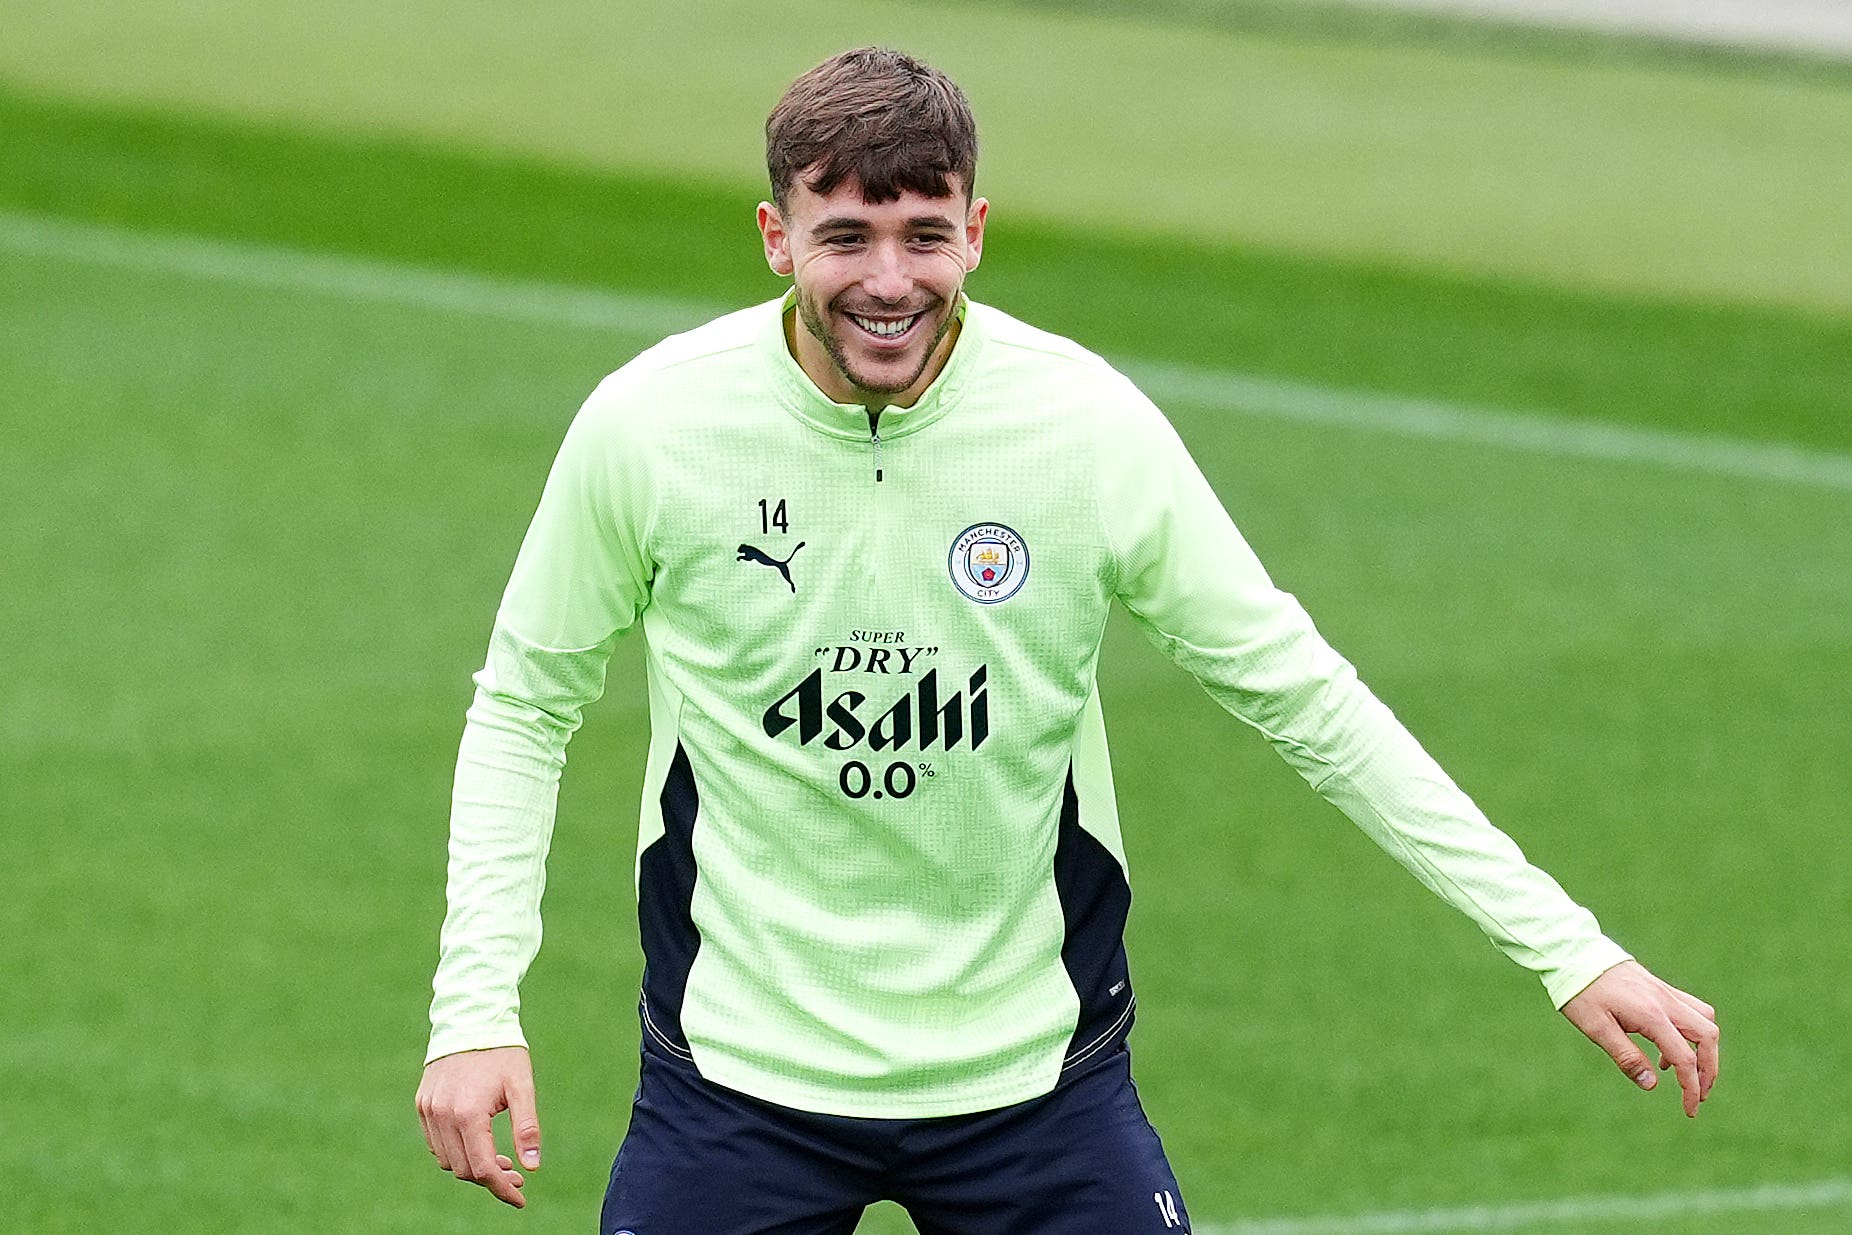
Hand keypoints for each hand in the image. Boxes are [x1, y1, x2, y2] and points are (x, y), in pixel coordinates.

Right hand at [415, 1046, 542, 1206]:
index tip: (520, 1197)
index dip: (502, 1189)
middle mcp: (442, 1115)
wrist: (470, 1019)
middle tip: (517, 1174)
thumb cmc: (502, 1052)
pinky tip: (478, 1144)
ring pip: (447, 1160)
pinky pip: (436, 1143)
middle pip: (464, 1169)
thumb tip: (533, 1166)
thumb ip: (527, 1127)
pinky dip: (456, 1151)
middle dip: (491, 1179)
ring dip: (472, 1166)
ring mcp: (428, 1110)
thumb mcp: (522, 1087)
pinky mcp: (422, 1104)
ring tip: (501, 1159)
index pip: (483, 1168)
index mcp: (468, 1113)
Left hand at [1560, 960, 1717, 1116]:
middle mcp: (1665, 1002)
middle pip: (1708, 1037)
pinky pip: (1691, 1009)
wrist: (1573, 953)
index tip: (1690, 1110)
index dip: (1691, 1088)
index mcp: (1651, 1015)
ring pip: (1705, 1021)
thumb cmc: (1581, 992)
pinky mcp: (1659, 987)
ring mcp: (1665, 992)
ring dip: (1704, 1049)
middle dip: (1709, 1069)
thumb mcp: (1596, 1029)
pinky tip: (1666, 1047)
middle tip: (1698, 1094)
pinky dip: (1692, 1032)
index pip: (1684, 1058)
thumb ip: (1626, 1057)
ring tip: (1684, 1073)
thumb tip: (1652, 1085)